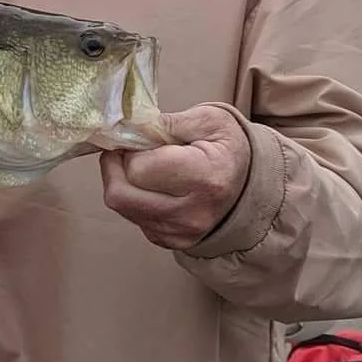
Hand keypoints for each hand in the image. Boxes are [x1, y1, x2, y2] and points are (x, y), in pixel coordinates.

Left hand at [100, 105, 250, 250]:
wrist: (248, 183)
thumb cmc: (226, 146)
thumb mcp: (206, 120)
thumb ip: (166, 122)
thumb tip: (129, 128)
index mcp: (205, 177)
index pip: (139, 168)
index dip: (128, 148)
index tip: (136, 136)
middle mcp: (193, 213)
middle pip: (122, 194)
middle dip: (114, 166)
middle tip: (124, 149)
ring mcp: (182, 233)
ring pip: (123, 207)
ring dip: (120, 182)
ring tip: (139, 163)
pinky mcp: (171, 242)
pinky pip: (133, 218)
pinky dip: (132, 197)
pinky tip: (149, 183)